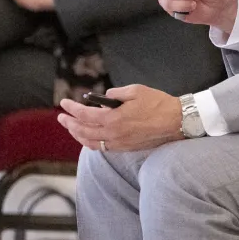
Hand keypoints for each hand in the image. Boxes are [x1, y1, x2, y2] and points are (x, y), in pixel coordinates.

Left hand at [58, 84, 183, 151]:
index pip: (85, 115)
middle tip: (62, 117)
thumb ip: (116, 94)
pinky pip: (102, 148)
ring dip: (78, 135)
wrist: (176, 122)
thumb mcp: (136, 91)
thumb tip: (103, 98)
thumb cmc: (158, 104)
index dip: (72, 109)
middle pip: (83, 131)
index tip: (64, 103)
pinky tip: (88, 137)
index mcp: (114, 118)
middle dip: (69, 123)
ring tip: (71, 128)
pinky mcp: (125, 148)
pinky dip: (91, 142)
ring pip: (90, 143)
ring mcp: (119, 144)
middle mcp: (113, 134)